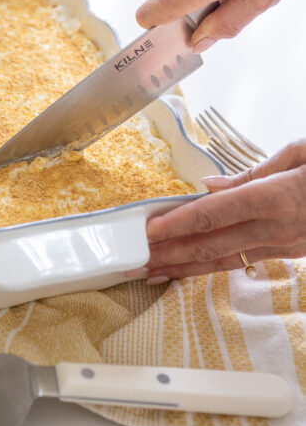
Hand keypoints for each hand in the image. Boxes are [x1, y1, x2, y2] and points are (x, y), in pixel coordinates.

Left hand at [143, 141, 305, 281]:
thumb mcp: (301, 153)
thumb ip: (253, 172)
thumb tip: (209, 185)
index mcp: (274, 197)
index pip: (214, 214)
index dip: (178, 224)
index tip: (149, 231)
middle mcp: (275, 228)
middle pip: (211, 245)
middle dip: (170, 254)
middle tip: (136, 261)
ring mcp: (283, 245)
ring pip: (224, 260)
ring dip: (184, 268)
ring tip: (152, 272)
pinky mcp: (290, 253)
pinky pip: (242, 261)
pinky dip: (212, 266)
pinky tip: (191, 269)